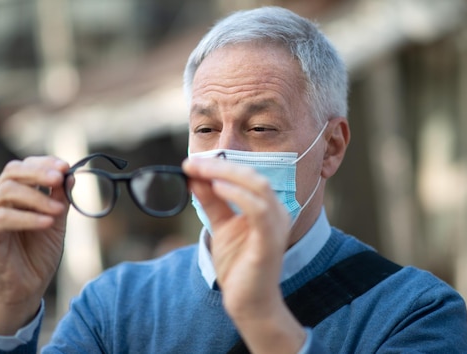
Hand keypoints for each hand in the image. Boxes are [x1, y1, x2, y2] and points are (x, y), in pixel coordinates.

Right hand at [0, 156, 69, 334]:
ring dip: (38, 197)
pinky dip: (28, 217)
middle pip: (12, 172)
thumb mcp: (56, 222)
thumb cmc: (38, 256)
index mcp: (14, 195)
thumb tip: (70, 175)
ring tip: (59, 210)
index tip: (66, 166)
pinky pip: (3, 217)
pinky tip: (48, 222)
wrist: (25, 290)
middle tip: (60, 177)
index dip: (44, 163)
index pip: (24, 167)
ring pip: (7, 190)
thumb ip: (60, 199)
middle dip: (39, 171)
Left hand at [182, 157, 305, 353]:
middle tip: (192, 164)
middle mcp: (276, 212)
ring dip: (227, 174)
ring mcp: (276, 226)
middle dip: (220, 166)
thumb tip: (195, 177)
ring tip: (202, 171)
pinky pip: (259, 210)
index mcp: (266, 207)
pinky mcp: (270, 242)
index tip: (191, 163)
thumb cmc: (239, 266)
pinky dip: (238, 195)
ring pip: (258, 186)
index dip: (218, 165)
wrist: (249, 303)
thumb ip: (211, 201)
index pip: (245, 176)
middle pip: (252, 176)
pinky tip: (218, 188)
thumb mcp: (220, 225)